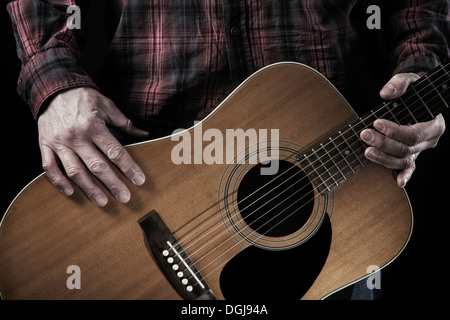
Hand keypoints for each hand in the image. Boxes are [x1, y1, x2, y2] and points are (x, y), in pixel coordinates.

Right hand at [38, 87, 148, 205]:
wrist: (53, 88)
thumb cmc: (83, 98)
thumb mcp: (107, 106)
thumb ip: (125, 123)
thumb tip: (144, 135)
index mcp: (94, 126)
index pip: (115, 151)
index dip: (128, 167)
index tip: (139, 180)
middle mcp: (76, 136)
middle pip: (96, 165)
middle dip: (112, 183)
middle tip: (125, 197)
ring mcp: (59, 142)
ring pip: (74, 170)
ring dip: (88, 188)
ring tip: (102, 202)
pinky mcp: (45, 145)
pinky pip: (49, 167)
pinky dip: (58, 181)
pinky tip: (70, 192)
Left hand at [360, 73, 445, 186]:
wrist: (417, 97)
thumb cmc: (415, 90)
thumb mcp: (409, 80)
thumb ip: (399, 84)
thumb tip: (385, 94)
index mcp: (434, 125)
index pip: (413, 134)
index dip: (394, 131)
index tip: (376, 123)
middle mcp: (429, 141)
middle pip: (405, 149)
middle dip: (383, 143)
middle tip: (364, 134)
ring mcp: (420, 151)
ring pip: (403, 160)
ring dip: (384, 158)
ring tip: (366, 151)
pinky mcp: (411, 156)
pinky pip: (409, 168)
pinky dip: (404, 175)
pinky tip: (398, 182)